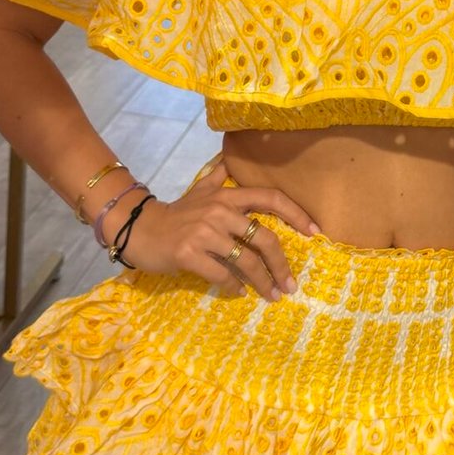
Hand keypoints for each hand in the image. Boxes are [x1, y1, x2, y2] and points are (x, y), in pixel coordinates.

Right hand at [119, 159, 318, 299]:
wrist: (139, 229)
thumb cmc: (175, 214)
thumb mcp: (199, 190)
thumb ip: (219, 177)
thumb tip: (228, 159)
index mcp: (227, 196)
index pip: (270, 198)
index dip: (296, 213)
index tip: (314, 232)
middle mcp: (219, 211)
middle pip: (264, 237)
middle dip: (281, 264)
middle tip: (290, 284)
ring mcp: (204, 233)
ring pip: (246, 260)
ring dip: (263, 282)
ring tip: (272, 295)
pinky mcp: (189, 254)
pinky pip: (222, 274)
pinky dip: (234, 286)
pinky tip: (239, 292)